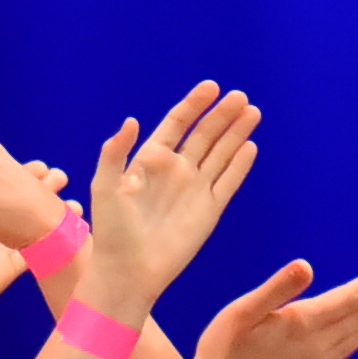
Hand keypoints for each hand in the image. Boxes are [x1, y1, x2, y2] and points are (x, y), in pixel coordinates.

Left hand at [84, 82, 261, 309]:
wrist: (128, 271)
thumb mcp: (105, 187)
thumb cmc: (111, 231)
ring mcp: (194, 190)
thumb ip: (115, 153)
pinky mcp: (209, 211)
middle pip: (204, 135)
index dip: (194, 105)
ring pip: (221, 154)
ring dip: (236, 133)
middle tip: (241, 97)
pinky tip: (250, 146)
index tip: (211, 87)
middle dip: (222, 115)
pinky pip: (228, 182)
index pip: (177, 124)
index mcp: (150, 160)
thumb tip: (131, 121)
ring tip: (252, 112)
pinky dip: (240, 165)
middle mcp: (175, 171)